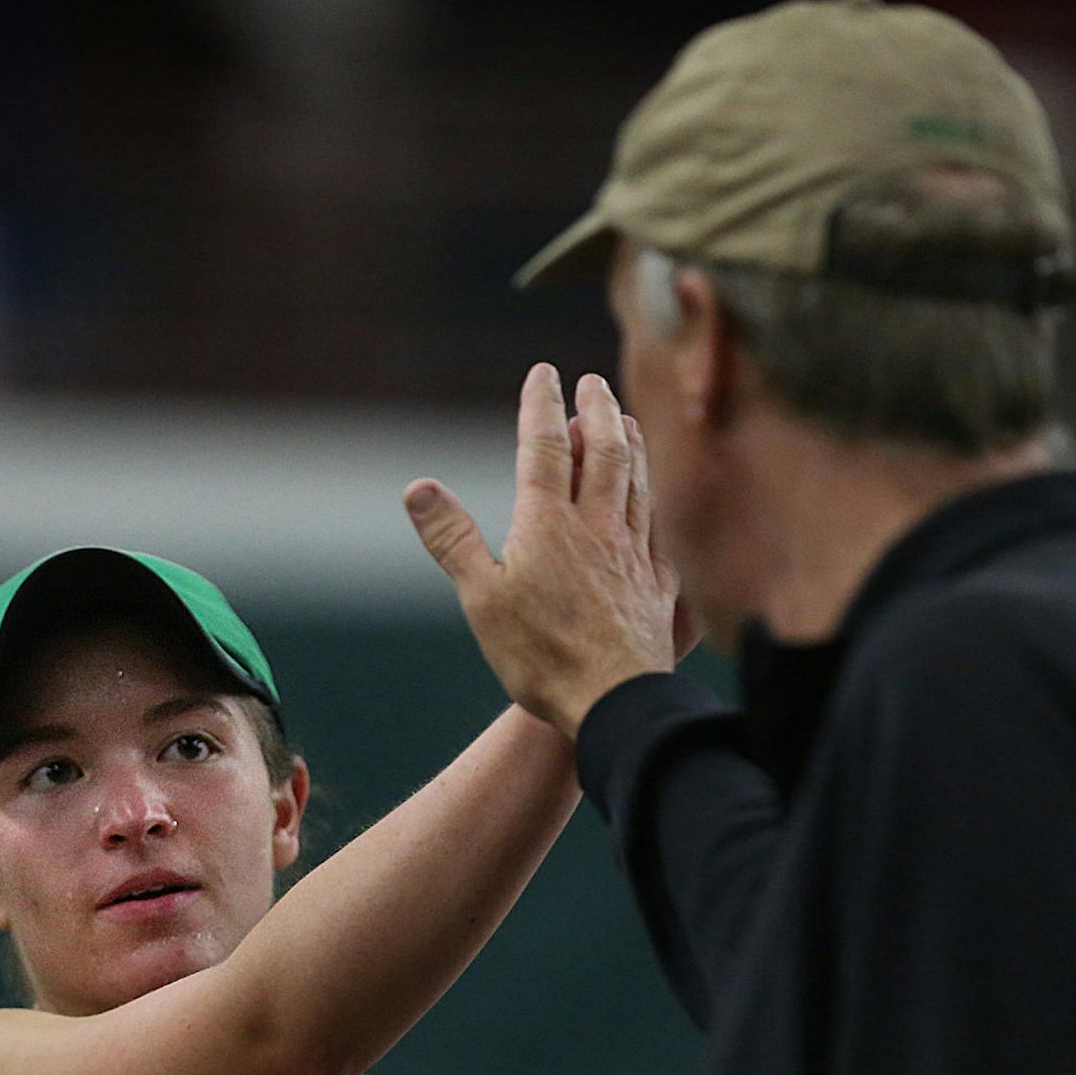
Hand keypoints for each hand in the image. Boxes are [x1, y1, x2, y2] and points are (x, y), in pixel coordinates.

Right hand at [404, 364, 685, 739]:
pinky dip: (654, 495)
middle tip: (592, 383)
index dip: (543, 406)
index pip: (545, 448)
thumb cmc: (541, 656)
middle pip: (603, 451)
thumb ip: (452, 539)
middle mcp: (596, 527)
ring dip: (630, 443)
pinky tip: (654, 496)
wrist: (615, 700)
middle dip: (596, 410)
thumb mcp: (481, 599)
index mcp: (548, 525)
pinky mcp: (657, 583)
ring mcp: (633, 552)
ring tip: (626, 419)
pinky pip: (658, 524)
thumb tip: (418, 488)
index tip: (544, 374)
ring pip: (636, 481)